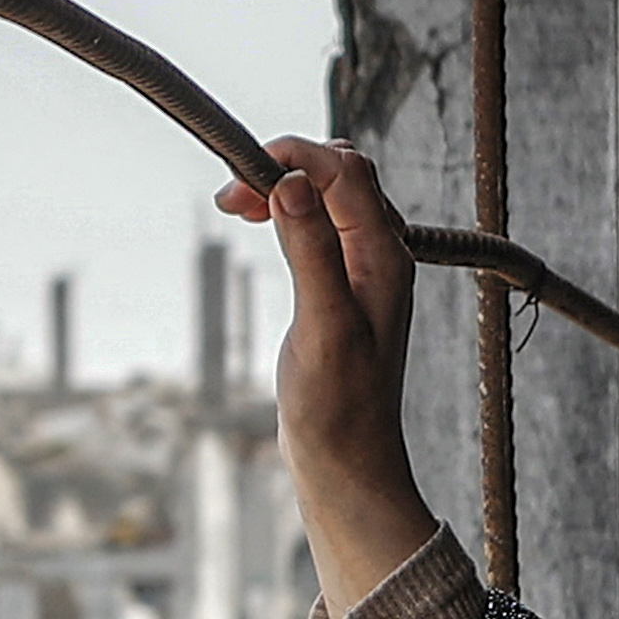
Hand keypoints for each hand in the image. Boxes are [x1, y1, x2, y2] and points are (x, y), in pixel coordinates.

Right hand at [217, 137, 440, 608]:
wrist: (347, 463)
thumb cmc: (338, 409)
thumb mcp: (322, 328)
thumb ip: (313, 253)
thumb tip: (295, 186)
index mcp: (384, 258)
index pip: (346, 171)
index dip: (294, 156)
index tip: (242, 173)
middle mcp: (383, 255)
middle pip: (342, 172)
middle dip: (288, 165)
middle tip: (233, 197)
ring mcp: (365, 270)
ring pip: (332, 195)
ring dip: (287, 186)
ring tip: (239, 207)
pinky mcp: (345, 286)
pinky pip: (324, 224)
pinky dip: (291, 212)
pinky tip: (264, 226)